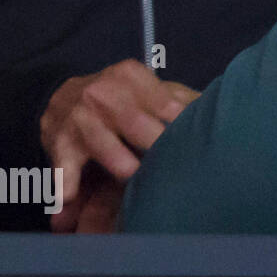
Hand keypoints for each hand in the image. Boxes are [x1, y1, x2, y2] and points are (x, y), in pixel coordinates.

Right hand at [39, 59, 199, 232]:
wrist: (60, 96)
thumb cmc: (120, 96)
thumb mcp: (148, 87)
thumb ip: (181, 98)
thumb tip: (217, 108)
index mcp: (130, 76)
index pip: (164, 103)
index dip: (183, 124)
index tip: (198, 141)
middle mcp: (103, 94)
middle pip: (134, 121)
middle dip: (154, 142)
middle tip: (173, 164)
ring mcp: (78, 118)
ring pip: (101, 142)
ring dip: (117, 161)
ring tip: (132, 176)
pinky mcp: (59, 144)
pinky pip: (63, 166)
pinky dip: (65, 183)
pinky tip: (70, 199)